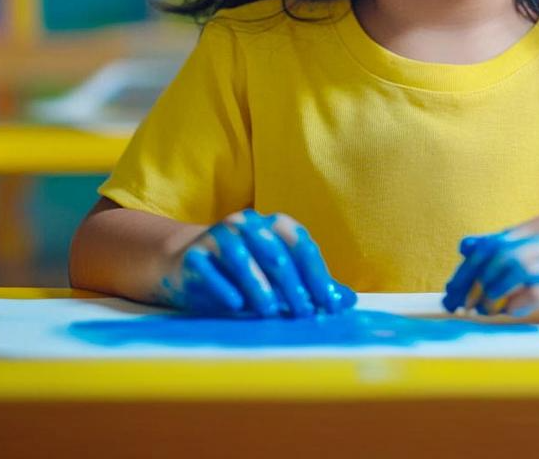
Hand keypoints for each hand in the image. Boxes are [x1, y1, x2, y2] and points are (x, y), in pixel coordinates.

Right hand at [160, 209, 356, 317]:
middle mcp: (248, 225)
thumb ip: (312, 285)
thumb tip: (349, 301)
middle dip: (293, 285)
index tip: (329, 304)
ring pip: (242, 257)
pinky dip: (224, 286)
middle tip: (304, 313)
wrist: (188, 264)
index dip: (317, 274)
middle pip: (276, 252)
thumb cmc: (245, 272)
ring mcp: (219, 237)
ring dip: (259, 285)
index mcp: (274, 225)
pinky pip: (210, 269)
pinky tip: (236, 304)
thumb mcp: (280, 277)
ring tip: (271, 311)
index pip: (302, 245)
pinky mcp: (194, 255)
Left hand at [442, 214, 538, 319]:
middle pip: (499, 255)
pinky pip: (538, 292)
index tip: (453, 289)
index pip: (494, 243)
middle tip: (458, 303)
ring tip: (479, 309)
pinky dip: (516, 303)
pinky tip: (506, 311)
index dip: (468, 268)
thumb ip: (513, 244)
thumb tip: (467, 246)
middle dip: (472, 282)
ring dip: (490, 293)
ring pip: (515, 269)